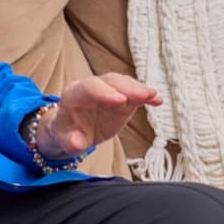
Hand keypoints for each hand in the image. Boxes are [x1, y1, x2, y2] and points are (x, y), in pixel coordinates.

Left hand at [40, 72, 162, 156]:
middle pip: (109, 81)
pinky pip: (134, 92)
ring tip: (152, 95)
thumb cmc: (68, 134)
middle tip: (142, 95)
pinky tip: (157, 100)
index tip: (120, 100)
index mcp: (74, 95)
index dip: (104, 92)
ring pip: (123, 83)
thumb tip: (76, 143)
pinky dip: (145, 95)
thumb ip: (71, 141)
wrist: (73, 132)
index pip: (89, 88)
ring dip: (138, 88)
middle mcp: (91, 88)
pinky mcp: (122, 97)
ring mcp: (108, 91)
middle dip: (126, 87)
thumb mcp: (66, 141)